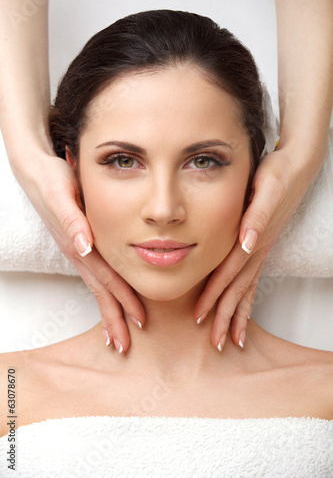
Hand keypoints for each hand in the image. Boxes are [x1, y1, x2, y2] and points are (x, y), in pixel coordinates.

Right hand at [12, 142, 144, 351]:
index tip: (136, 325)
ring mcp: (78, 250)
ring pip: (98, 286)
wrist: (36, 171)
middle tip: (126, 345)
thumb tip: (84, 246)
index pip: (106, 281)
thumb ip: (72, 220)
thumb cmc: (52, 179)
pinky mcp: (79, 244)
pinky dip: (104, 292)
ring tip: (117, 333)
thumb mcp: (62, 194)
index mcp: (80, 246)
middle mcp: (79, 253)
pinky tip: (109, 297)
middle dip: (115, 318)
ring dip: (109, 310)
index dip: (122, 303)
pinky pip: (94, 274)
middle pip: (101, 292)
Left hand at [194, 144, 318, 349]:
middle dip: (225, 316)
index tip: (200, 317)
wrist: (296, 166)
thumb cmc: (276, 174)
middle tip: (216, 342)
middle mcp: (258, 249)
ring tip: (232, 338)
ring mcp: (262, 250)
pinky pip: (254, 278)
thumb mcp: (265, 189)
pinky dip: (248, 298)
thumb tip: (246, 243)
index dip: (214, 296)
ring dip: (238, 314)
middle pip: (239, 289)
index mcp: (253, 239)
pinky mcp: (263, 245)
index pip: (229, 274)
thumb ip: (256, 216)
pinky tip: (244, 310)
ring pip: (248, 288)